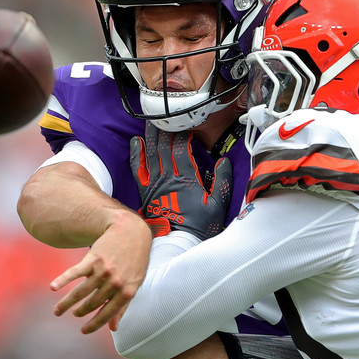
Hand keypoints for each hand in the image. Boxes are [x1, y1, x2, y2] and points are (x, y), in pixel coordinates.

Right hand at [50, 212, 151, 332]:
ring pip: (80, 292)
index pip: (107, 314)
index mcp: (127, 291)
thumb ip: (123, 306)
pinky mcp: (93, 259)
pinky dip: (62, 280)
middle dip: (79, 312)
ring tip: (58, 310)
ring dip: (66, 303)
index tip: (83, 331)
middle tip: (73, 314)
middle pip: (91, 303)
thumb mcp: (134, 284)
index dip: (94, 325)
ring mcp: (103, 270)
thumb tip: (114, 329)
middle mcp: (115, 283)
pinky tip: (53, 287)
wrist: (131, 232)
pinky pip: (75, 273)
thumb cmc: (134, 261)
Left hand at [130, 123, 231, 240]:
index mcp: (186, 178)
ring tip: (151, 121)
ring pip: (150, 153)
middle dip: (164, 128)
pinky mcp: (146, 192)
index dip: (182, 132)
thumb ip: (222, 181)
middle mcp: (167, 177)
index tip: (185, 122)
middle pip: (163, 146)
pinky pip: (138, 168)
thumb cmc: (199, 227)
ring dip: (150, 135)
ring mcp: (154, 184)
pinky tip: (135, 142)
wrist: (178, 244)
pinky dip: (136, 154)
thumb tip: (223, 162)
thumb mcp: (218, 205)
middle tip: (164, 113)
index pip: (181, 147)